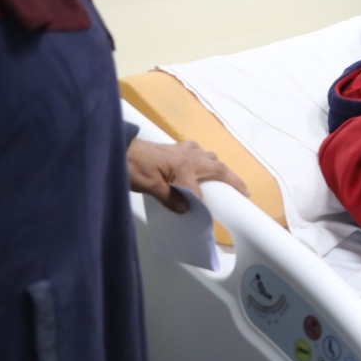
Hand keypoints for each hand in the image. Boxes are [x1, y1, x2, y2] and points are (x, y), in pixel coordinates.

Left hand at [126, 137, 248, 213]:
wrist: (117, 147)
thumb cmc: (131, 166)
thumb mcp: (150, 186)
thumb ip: (170, 198)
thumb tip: (186, 208)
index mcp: (184, 165)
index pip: (200, 188)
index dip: (208, 201)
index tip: (215, 212)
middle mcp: (188, 155)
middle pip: (216, 166)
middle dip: (231, 179)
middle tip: (243, 191)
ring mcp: (182, 150)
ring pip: (208, 157)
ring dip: (218, 168)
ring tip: (223, 179)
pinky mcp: (174, 148)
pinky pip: (196, 151)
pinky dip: (203, 158)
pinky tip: (199, 163)